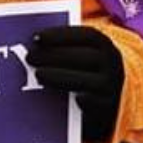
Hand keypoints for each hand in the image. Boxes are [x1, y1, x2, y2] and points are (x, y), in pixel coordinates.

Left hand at [27, 26, 124, 142]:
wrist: (104, 102)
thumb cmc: (82, 72)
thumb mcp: (78, 56)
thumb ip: (62, 48)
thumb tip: (33, 43)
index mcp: (104, 46)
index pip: (88, 36)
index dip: (62, 35)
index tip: (36, 38)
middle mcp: (112, 64)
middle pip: (85, 57)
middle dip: (55, 56)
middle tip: (30, 57)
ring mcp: (110, 86)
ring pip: (88, 80)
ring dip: (60, 76)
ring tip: (37, 74)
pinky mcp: (106, 107)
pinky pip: (93, 103)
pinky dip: (78, 99)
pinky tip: (58, 96)